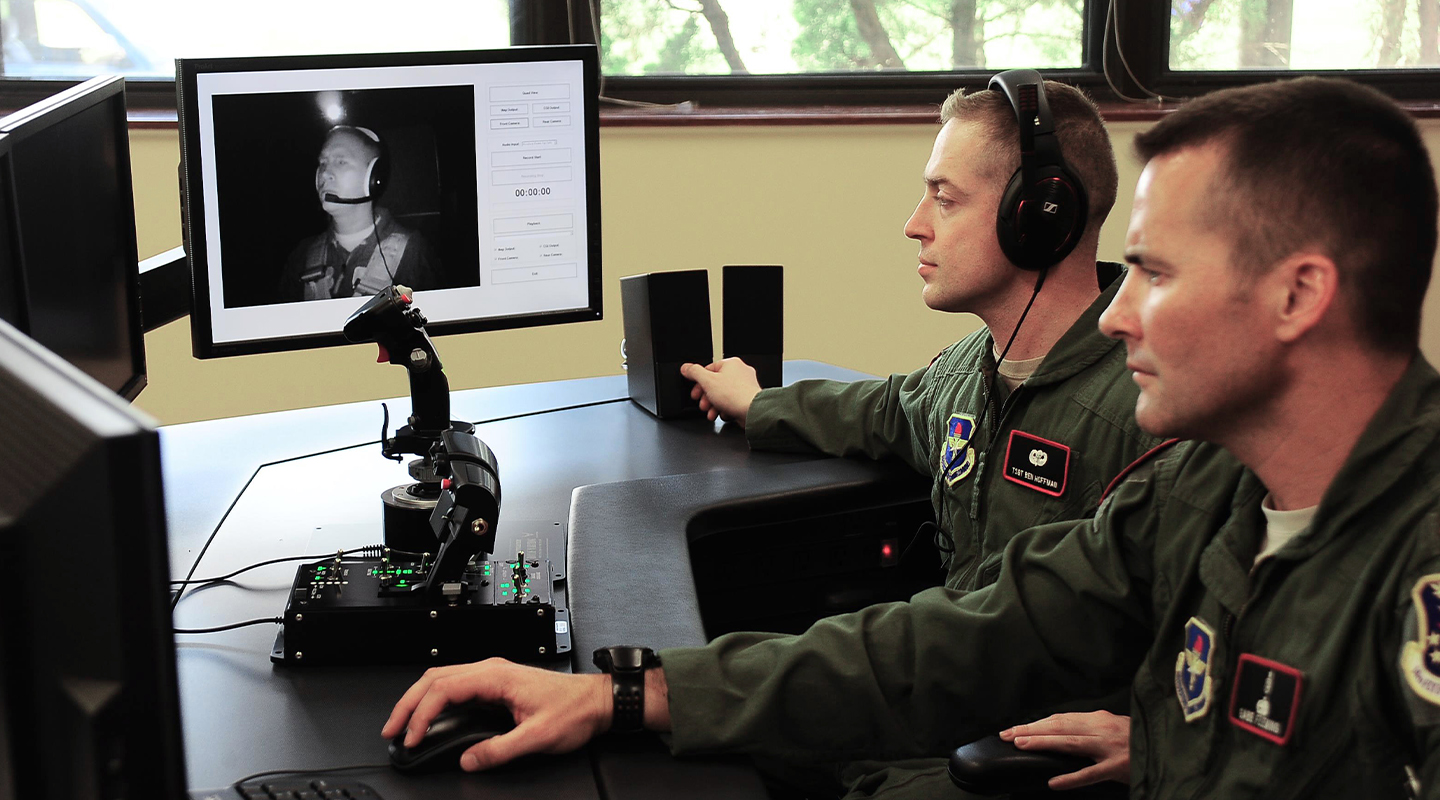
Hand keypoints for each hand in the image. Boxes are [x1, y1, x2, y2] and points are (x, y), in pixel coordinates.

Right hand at [380, 658, 610, 770]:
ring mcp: (493, 674)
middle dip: (408, 703)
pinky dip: (435, 699)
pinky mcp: (496, 683)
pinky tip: (430, 716)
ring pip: (442, 678)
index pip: (444, 689)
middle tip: (391, 729)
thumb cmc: (574, 711)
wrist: (597, 701)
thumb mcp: (537, 737)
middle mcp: (492, 670)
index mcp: (497, 676)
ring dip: (419, 699)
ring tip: (403, 724)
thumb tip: (468, 760)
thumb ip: (500, 750)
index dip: (421, 714)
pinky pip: (456, 685)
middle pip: (435, 678)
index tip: (411, 737)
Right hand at [679, 358, 761, 425]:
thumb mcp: (707, 381)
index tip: (695, 393)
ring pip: (723, 395)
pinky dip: (725, 409)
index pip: (709, 370)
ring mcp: (745, 386)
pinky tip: (722, 414)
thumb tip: (686, 368)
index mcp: (731, 363)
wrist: (752, 411)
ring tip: (711, 412)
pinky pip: (731, 403)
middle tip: (703, 404)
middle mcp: (740, 372)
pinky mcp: (747, 399)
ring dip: (714, 405)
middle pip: (715, 384)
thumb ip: (694, 372)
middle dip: (706, 397)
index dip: (699, 383)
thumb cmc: (735, 395)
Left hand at [999, 711, 1130, 789]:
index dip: (1036, 723)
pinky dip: (1071, 778)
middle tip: (1007, 734)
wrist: (1172, 747)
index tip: (1015, 728)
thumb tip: (1060, 732)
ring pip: (1071, 743)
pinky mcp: (1119, 768)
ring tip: (1021, 745)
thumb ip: (1091, 730)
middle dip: (1031, 729)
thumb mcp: (1114, 729)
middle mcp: (1102, 729)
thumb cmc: (1139, 741)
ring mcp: (1110, 748)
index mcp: (1100, 719)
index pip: (1061, 719)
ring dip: (1044, 743)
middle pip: (1060, 726)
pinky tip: (1054, 782)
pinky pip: (1091, 774)